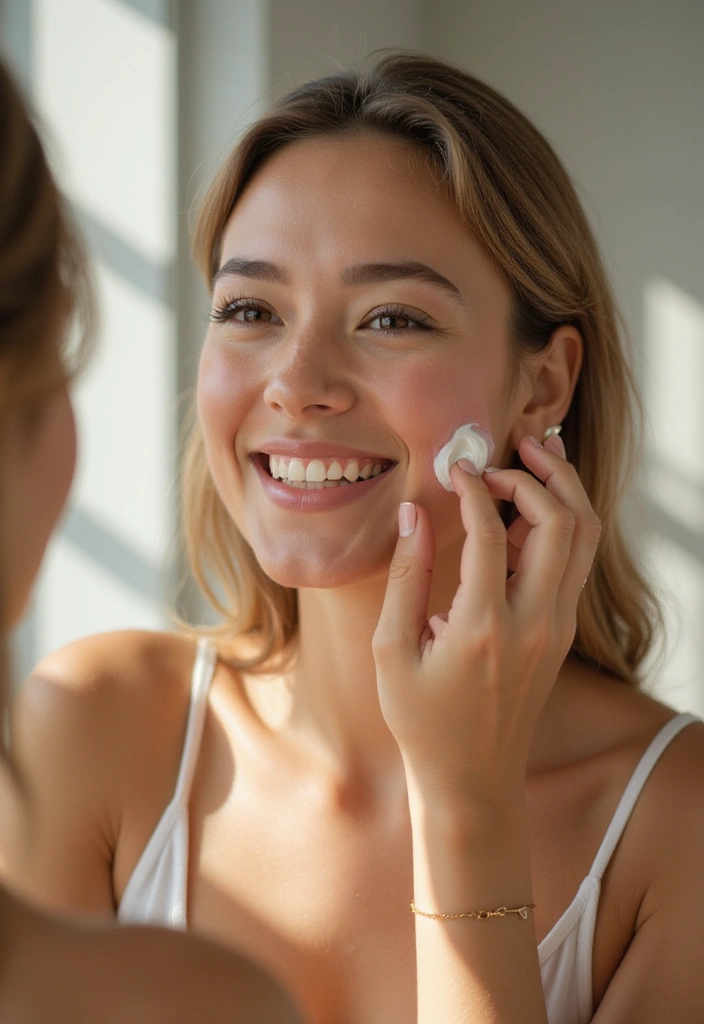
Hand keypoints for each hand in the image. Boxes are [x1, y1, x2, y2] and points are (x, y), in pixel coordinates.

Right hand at [372, 434, 600, 808]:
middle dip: (538, 473)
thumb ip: (406, 575)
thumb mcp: (392, 650)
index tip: (452, 468)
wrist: (472, 777)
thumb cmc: (422, 719)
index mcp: (484, 627)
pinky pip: (574, 563)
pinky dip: (562, 523)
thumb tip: (414, 513)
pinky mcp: (560, 632)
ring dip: (563, 491)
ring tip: (535, 458)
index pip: (491, 530)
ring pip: (583, 538)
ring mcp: (555, 628)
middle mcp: (534, 623)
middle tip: (505, 451)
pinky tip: (529, 508)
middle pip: (564, 522)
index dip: (472, 486)